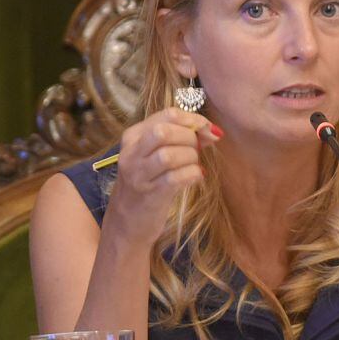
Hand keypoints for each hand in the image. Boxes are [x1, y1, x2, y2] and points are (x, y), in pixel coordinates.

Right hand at [104, 107, 221, 245]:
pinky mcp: (150, 195)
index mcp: (133, 136)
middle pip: (165, 131)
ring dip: (191, 158)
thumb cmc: (147, 184)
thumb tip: (211, 131)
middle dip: (190, 138)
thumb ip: (178, 139)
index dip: (193, 119)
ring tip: (194, 165)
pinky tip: (195, 177)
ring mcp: (138, 174)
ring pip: (169, 155)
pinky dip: (192, 174)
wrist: (127, 224)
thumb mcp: (155, 156)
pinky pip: (176, 178)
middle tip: (198, 150)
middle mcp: (132, 153)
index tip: (208, 130)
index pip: (167, 115)